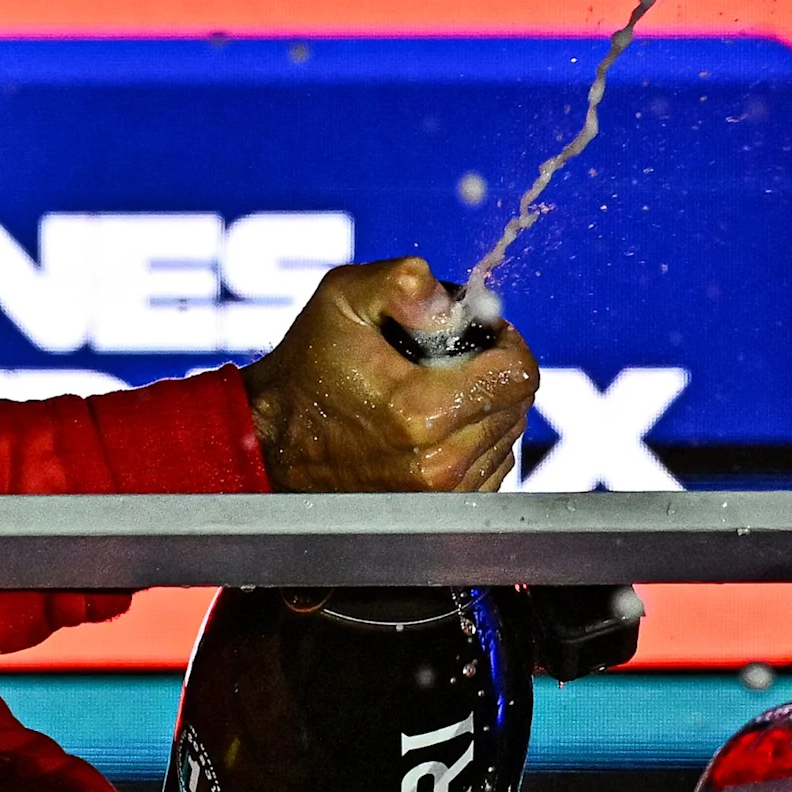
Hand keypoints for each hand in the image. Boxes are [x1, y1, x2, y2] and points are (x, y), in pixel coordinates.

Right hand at [240, 257, 537, 493]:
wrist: (274, 441)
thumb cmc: (308, 369)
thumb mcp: (343, 299)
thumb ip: (402, 282)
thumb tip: (450, 300)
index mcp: (423, 410)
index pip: (518, 375)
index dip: (508, 342)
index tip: (482, 334)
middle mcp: (438, 460)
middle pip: (517, 405)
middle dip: (495, 371)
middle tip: (455, 358)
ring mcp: (439, 492)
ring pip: (508, 436)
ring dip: (488, 407)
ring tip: (441, 389)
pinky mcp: (437, 508)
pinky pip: (491, 467)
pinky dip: (478, 439)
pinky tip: (442, 423)